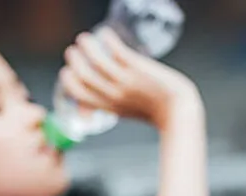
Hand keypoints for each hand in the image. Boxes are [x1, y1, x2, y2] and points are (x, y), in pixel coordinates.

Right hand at [57, 27, 200, 128]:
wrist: (178, 109)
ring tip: (83, 38)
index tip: (67, 72)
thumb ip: (111, 104)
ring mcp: (125, 81)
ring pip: (96, 61)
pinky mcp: (137, 68)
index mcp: (108, 107)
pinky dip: (108, 40)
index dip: (69, 82)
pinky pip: (116, 51)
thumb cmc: (155, 110)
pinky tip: (106, 33)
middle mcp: (113, 94)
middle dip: (74, 62)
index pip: (79, 95)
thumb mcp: (126, 111)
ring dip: (86, 47)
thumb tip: (98, 103)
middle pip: (83, 76)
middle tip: (72, 52)